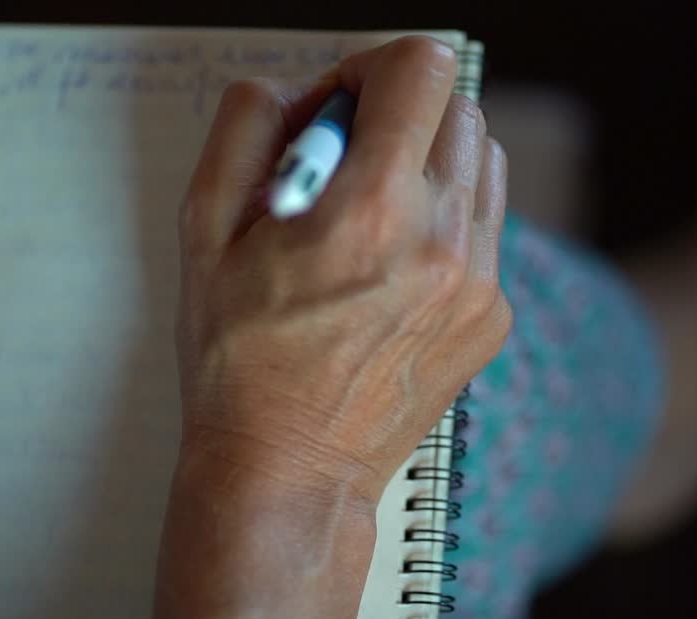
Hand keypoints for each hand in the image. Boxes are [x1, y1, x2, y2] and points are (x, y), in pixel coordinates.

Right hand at [142, 37, 509, 618]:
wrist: (287, 472)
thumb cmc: (238, 365)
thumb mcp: (204, 239)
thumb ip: (242, 136)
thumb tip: (286, 90)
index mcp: (372, 210)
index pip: (422, 68)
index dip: (368, 67)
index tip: (335, 108)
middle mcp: (444, 241)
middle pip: (460, 106)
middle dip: (397, 113)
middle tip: (340, 167)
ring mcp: (480, 283)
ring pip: (484, 161)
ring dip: (428, 160)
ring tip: (367, 216)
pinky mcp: (492, 318)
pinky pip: (487, 225)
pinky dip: (444, 219)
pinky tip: (389, 267)